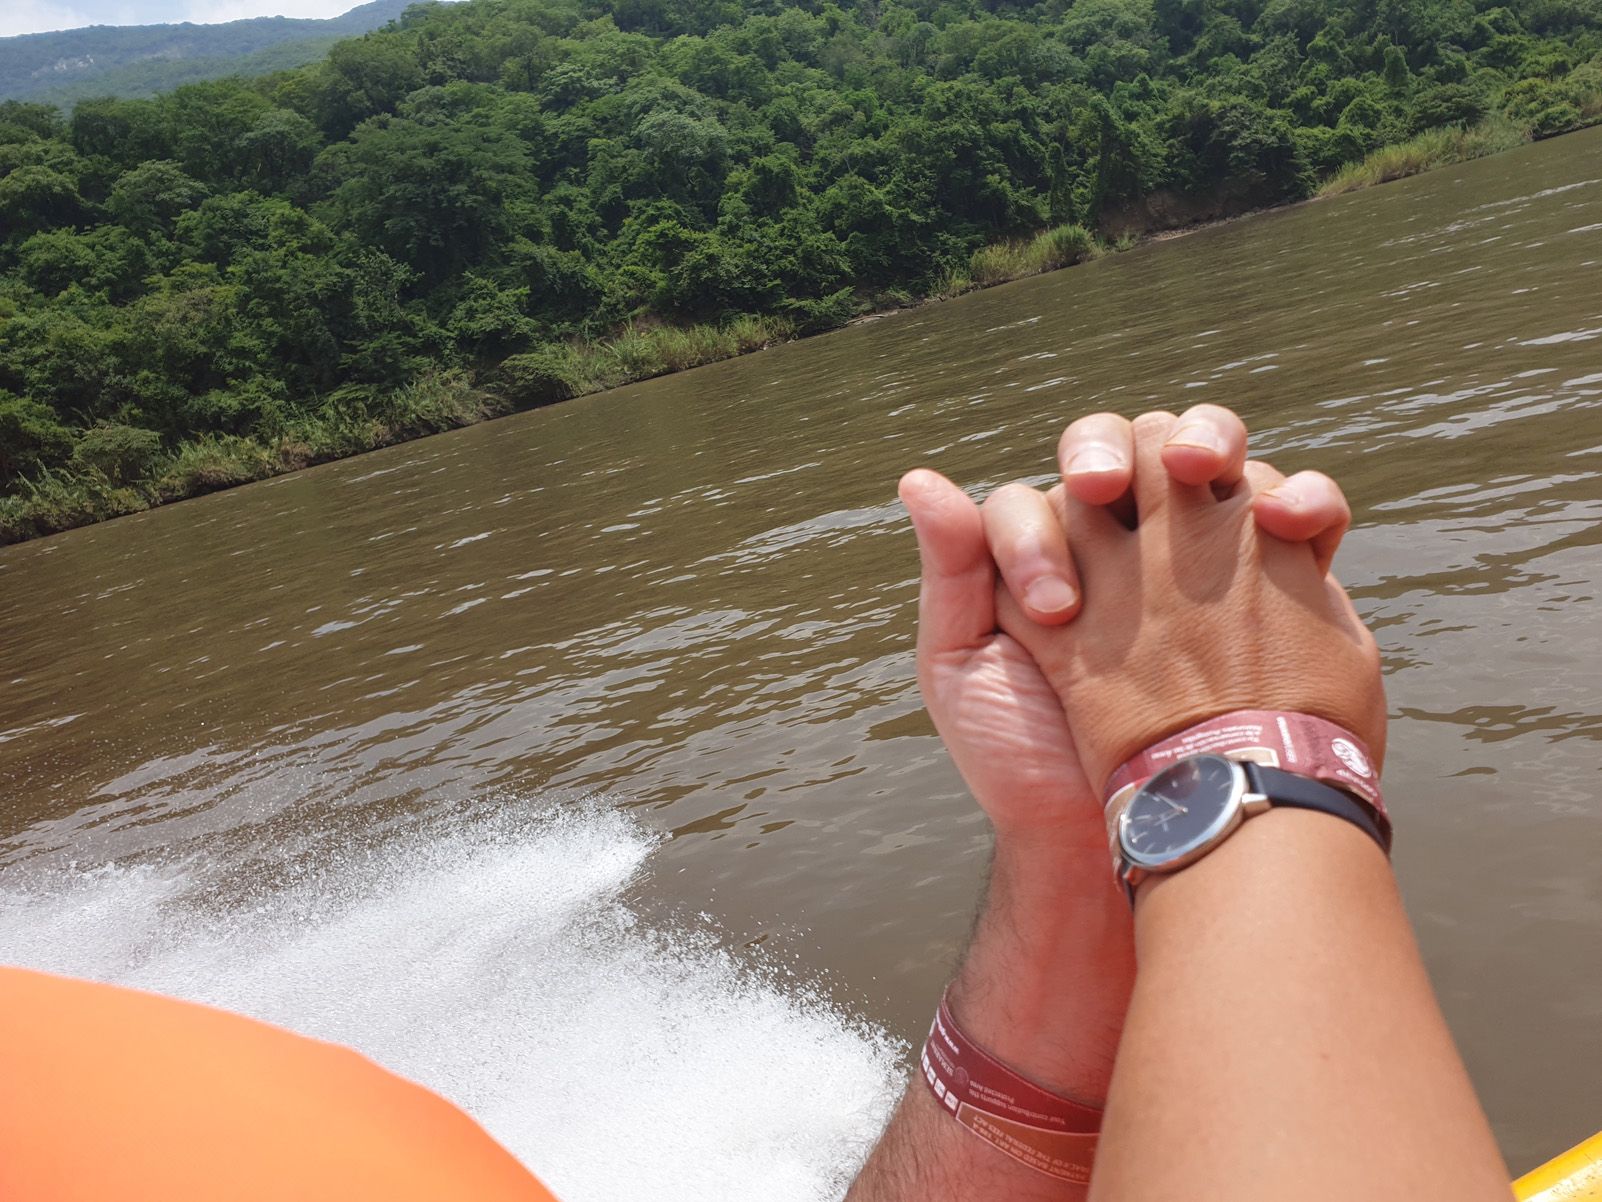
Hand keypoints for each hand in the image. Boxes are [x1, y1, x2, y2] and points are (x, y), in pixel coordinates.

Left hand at [903, 404, 1356, 844]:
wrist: (1132, 826)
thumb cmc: (1029, 755)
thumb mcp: (964, 666)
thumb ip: (951, 573)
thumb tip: (920, 479)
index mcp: (1047, 553)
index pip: (1040, 498)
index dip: (1035, 533)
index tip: (1051, 608)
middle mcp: (1123, 539)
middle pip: (1129, 446)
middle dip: (1118, 449)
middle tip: (1107, 489)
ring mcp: (1202, 552)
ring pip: (1211, 455)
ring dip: (1211, 438)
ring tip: (1202, 471)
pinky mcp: (1273, 577)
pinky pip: (1297, 511)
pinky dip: (1302, 497)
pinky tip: (1287, 518)